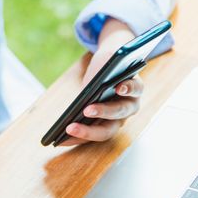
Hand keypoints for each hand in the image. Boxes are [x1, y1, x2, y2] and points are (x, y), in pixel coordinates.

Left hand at [61, 18, 142, 145]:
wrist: (108, 69)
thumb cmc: (109, 63)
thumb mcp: (108, 58)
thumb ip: (107, 63)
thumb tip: (97, 75)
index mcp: (135, 87)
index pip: (135, 88)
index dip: (128, 88)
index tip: (119, 87)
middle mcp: (129, 107)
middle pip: (119, 113)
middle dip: (103, 112)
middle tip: (87, 110)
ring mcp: (117, 120)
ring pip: (106, 130)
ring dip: (88, 131)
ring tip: (69, 128)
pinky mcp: (103, 127)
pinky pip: (91, 135)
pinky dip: (77, 137)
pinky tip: (61, 139)